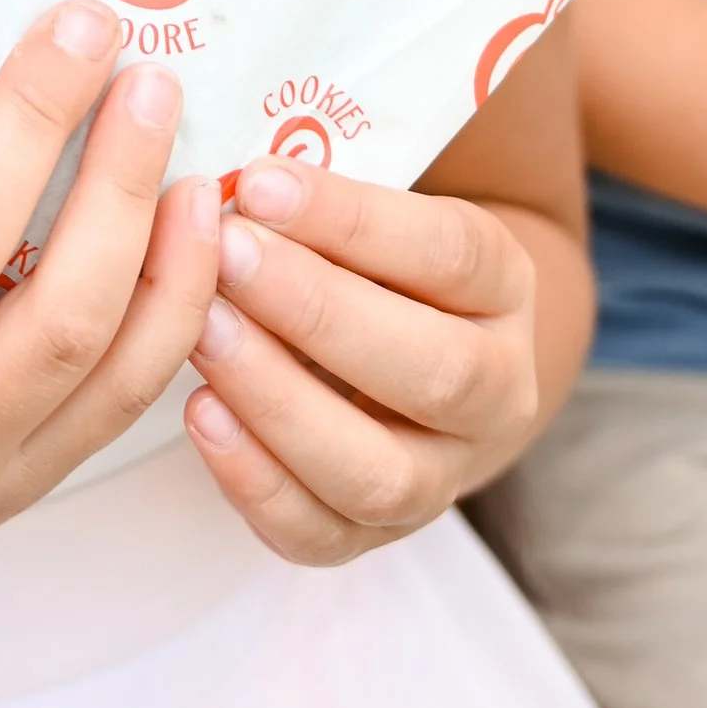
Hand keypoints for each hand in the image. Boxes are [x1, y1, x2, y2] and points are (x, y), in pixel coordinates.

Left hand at [184, 157, 541, 565]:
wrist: (417, 360)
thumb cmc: (375, 265)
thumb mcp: (381, 215)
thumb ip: (328, 199)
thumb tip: (235, 173)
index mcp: (505, 289)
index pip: (449, 254)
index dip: (352, 221)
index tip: (257, 182)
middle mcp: (497, 393)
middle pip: (433, 371)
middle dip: (318, 311)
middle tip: (226, 256)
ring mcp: (443, 477)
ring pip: (380, 471)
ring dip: (282, 402)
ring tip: (204, 334)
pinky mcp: (375, 534)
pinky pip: (320, 533)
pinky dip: (256, 482)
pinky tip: (201, 417)